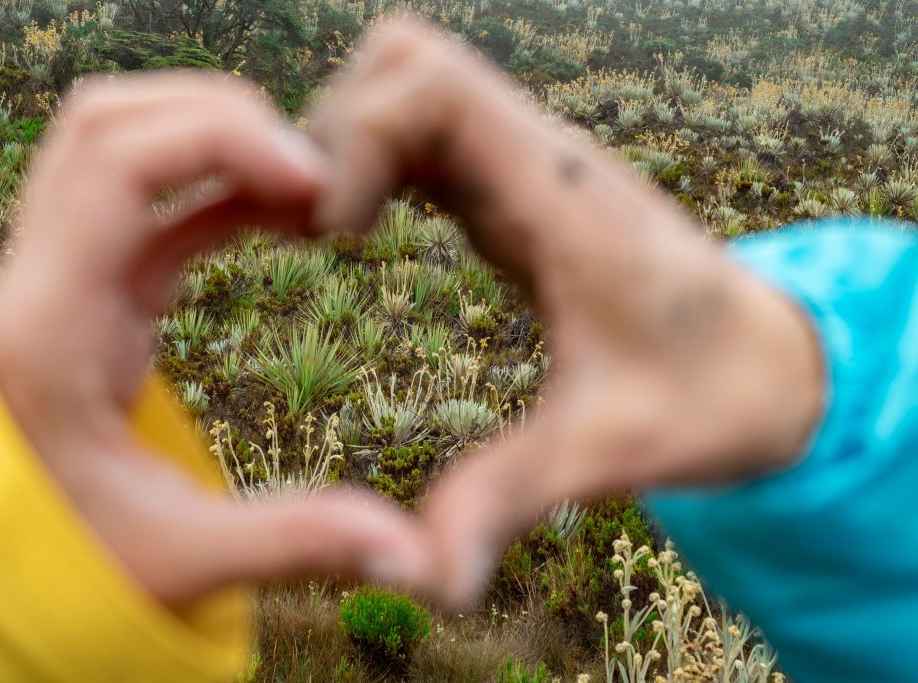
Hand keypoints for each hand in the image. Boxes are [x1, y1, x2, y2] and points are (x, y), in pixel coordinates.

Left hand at [0, 72, 430, 604]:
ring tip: (307, 184)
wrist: (2, 562)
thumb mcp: (188, 562)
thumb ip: (299, 545)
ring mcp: (65, 274)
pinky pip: (154, 198)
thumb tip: (414, 555)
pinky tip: (285, 210)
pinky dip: (220, 184)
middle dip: (224, 119)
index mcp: (51, 327)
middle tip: (317, 171)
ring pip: (123, 142)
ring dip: (216, 139)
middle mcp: (43, 280)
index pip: (113, 162)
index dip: (222, 140)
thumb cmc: (72, 562)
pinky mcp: (96, 286)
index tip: (316, 178)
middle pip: (113, 123)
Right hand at [309, 19, 824, 607]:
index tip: (333, 232)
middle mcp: (538, 160)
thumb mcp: (611, 450)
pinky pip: (423, 132)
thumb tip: (429, 577)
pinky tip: (354, 234)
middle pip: (406, 62)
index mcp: (561, 198)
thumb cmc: (705, 395)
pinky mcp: (509, 190)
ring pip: (409, 84)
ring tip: (324, 233)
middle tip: (315, 233)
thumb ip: (516, 496)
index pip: (436, 87)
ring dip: (348, 142)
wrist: (766, 364)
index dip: (355, 135)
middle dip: (336, 131)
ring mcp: (522, 167)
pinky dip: (370, 161)